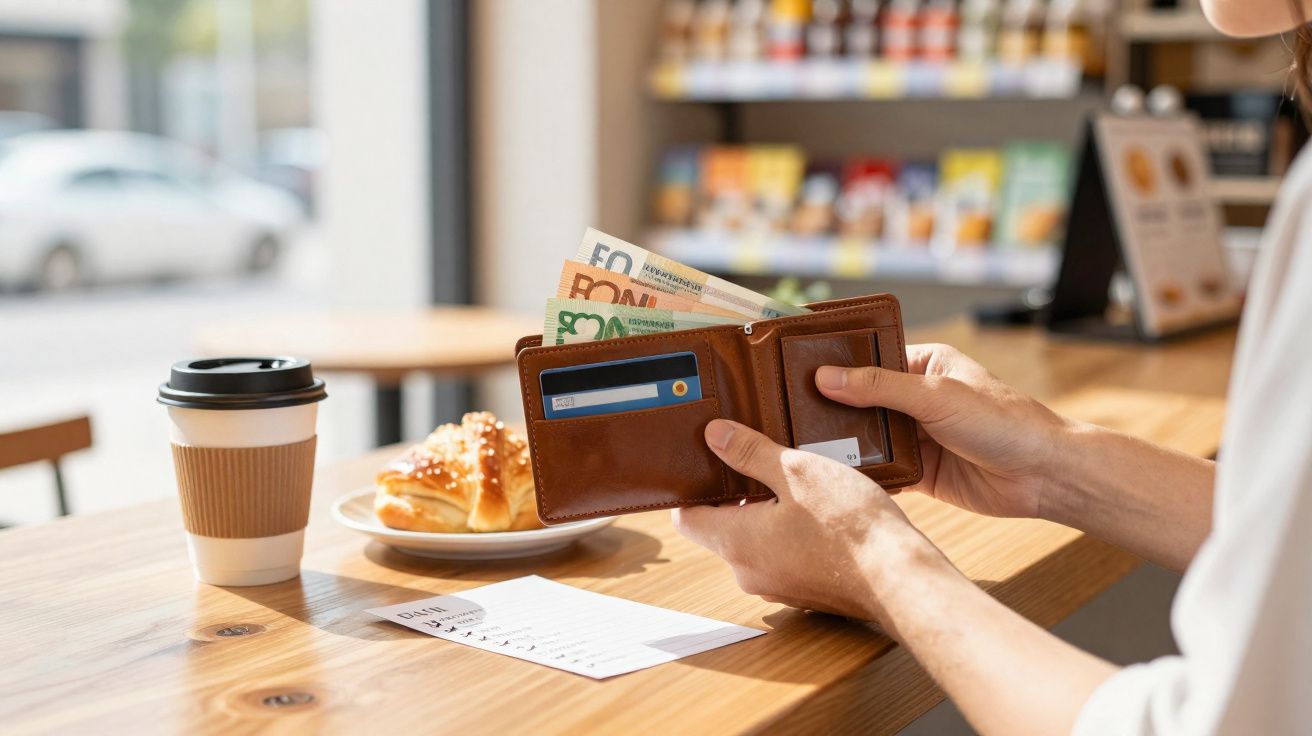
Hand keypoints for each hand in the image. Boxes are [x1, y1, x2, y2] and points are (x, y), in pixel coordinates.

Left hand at [673, 419, 946, 623]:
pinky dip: (791, 533)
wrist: (899, 580)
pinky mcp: (803, 591)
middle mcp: (748, 572)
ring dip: (767, 512)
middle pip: (721, 527)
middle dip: (736, 494)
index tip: (708, 463)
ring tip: (795, 480)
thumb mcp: (797, 471)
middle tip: (758, 460)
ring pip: (755, 542)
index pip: (686, 517)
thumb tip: (714, 436)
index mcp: (736, 542)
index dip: (693, 488)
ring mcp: (776, 586)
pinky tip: (819, 511)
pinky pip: (783, 556)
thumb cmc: (850, 527)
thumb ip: (750, 453)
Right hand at [815, 343, 1068, 518]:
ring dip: (843, 444)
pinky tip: (833, 476)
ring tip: (800, 446)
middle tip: (786, 412)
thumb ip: (880, 387)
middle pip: (861, 400)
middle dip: (831, 408)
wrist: (1044, 476)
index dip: (835, 364)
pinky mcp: (920, 471)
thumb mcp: (936, 396)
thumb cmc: (1004, 421)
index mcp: (924, 365)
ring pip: (866, 436)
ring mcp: (917, 435)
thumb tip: (826, 377)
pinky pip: (880, 470)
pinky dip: (861, 473)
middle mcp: (917, 398)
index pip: (869, 359)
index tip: (796, 369)